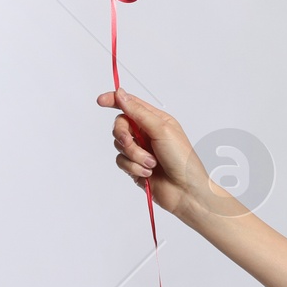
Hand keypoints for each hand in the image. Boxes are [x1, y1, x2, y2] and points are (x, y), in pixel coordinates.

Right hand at [98, 89, 217, 219]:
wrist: (185, 191)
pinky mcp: (135, 166)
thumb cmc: (182, 159)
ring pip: (119, 145)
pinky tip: (148, 174)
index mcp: (155, 120)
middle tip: (131, 143)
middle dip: (124, 135)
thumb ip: (138, 112)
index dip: (114, 100)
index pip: (130, 105)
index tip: (101, 101)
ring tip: (151, 164)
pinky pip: (121, 161)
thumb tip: (121, 94)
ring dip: (134, 156)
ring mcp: (140, 150)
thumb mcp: (162, 130)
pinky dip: (134, 168)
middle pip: (120, 125)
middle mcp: (146, 133)